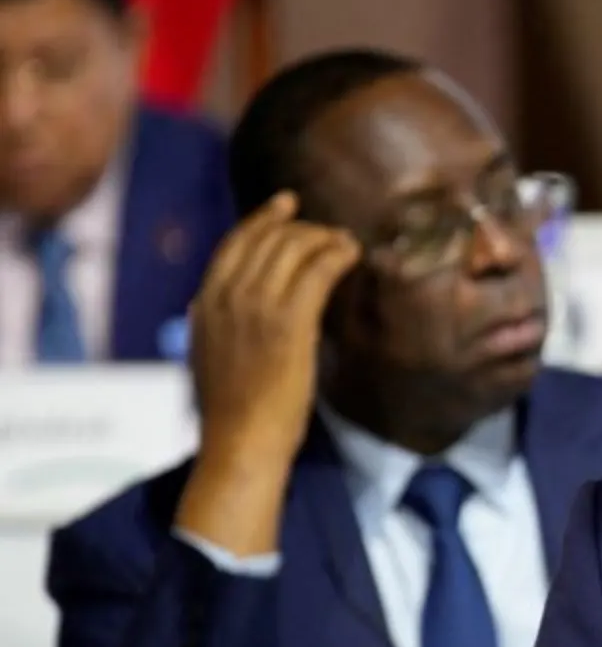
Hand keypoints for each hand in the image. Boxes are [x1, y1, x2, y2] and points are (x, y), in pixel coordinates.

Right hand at [173, 193, 361, 554]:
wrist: (240, 442)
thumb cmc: (233, 411)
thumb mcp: (209, 356)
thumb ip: (212, 326)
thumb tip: (208, 308)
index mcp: (204, 304)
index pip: (233, 245)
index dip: (262, 219)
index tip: (286, 204)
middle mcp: (226, 298)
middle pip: (267, 240)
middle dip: (302, 229)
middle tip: (331, 233)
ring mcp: (255, 308)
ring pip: (292, 250)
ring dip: (324, 240)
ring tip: (346, 243)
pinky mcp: (287, 324)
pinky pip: (315, 273)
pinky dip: (336, 256)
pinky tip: (352, 255)